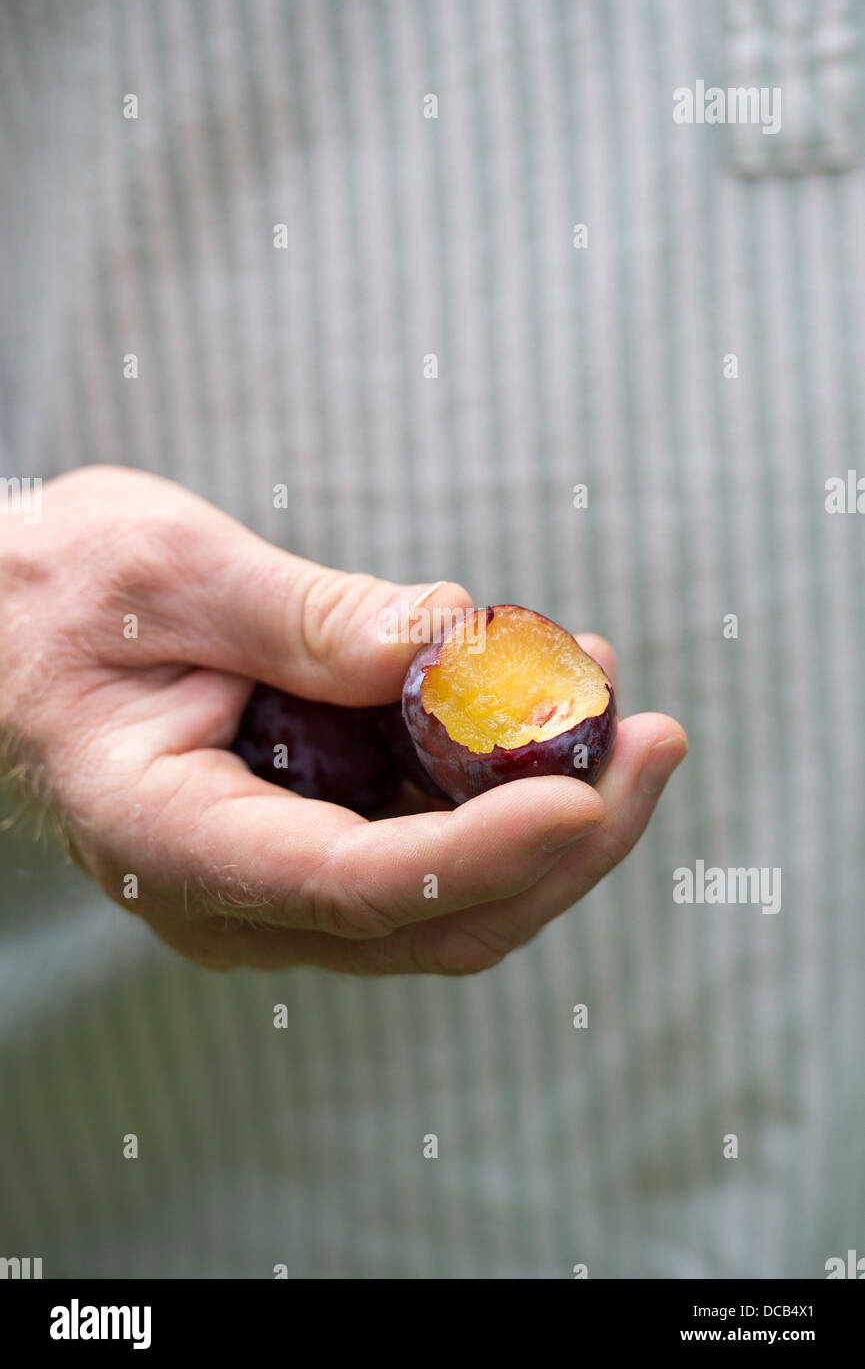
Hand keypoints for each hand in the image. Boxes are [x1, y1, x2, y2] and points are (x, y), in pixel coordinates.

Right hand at [0, 465, 686, 973]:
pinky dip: (504, 782)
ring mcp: (284, 881)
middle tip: (653, 738)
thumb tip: (446, 638)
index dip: (483, 850)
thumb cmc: (59, 599)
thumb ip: (303, 616)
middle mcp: (242, 894)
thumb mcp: (166, 573)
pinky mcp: (319, 839)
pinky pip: (434, 840)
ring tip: (604, 688)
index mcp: (177, 840)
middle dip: (564, 839)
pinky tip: (545, 699)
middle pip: (437, 918)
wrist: (14, 634)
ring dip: (552, 806)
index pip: (356, 884)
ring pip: (456, 894)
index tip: (585, 793)